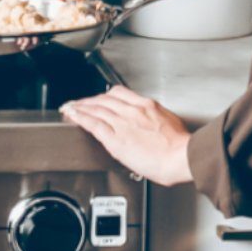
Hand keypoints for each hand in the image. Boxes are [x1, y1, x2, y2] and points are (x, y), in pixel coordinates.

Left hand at [61, 86, 193, 186]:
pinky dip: (80, 118)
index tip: (98, 98)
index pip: (118, 93)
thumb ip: (154, 119)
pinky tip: (73, 116)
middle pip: (104, 99)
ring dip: (80, 107)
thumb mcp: (169, 122)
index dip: (104, 95)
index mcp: (146, 106)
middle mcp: (132, 111)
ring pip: (96, 109)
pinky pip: (93, 124)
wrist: (181, 157)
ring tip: (70, 108)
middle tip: (79, 103)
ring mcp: (123, 123)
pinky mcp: (116, 139)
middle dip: (89, 101)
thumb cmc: (180, 146)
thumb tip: (150, 124)